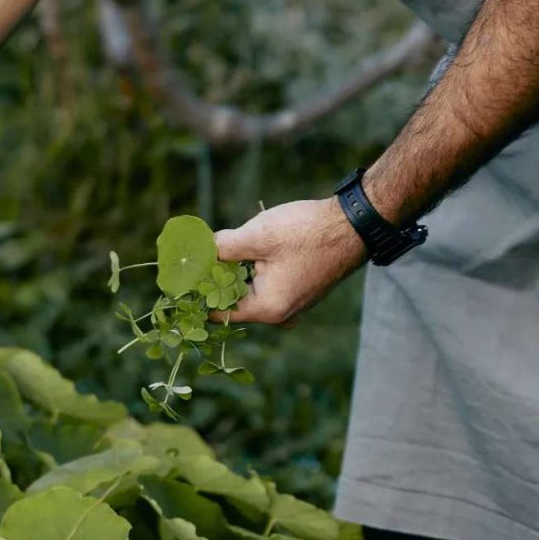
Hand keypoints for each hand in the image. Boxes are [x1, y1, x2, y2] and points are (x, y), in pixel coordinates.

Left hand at [212, 198, 366, 325]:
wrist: (354, 224)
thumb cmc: (307, 232)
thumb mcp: (257, 236)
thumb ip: (222, 248)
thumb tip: (197, 251)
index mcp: (267, 309)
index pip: (218, 310)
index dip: (199, 292)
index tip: (184, 272)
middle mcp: (280, 314)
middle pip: (233, 302)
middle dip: (216, 278)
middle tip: (199, 254)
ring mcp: (292, 304)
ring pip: (249, 292)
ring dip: (235, 272)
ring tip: (220, 248)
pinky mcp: (299, 290)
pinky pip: (266, 286)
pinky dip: (253, 271)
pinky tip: (248, 249)